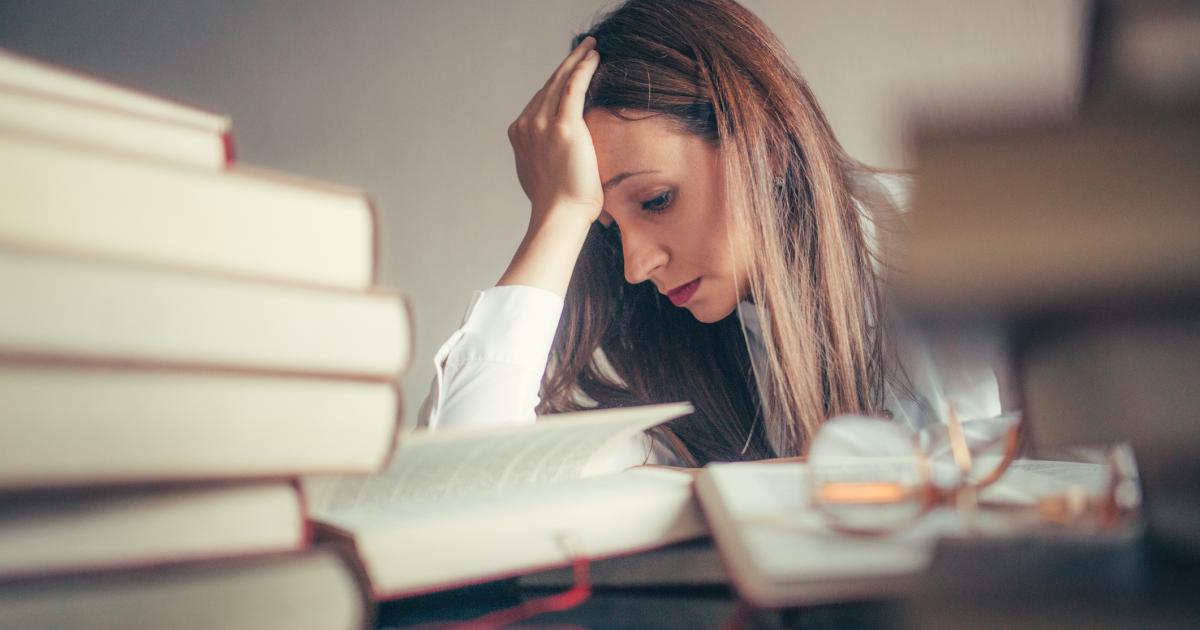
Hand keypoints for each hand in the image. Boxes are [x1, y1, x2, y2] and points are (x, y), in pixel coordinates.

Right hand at [507, 36, 602, 229]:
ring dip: (576, 60)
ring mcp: (542, 123)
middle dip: (566, 64)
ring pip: (560, 80)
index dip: (555, 83)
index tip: (569, 72)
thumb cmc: (559, 203)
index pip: (540, 100)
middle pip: (548, 85)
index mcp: (519, 134)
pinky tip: (594, 56)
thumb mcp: (542, 173)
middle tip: (582, 48)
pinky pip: (573, 86)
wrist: (560, 214)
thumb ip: (544, 155)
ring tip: (590, 47)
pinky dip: (583, 68)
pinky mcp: (563, 125)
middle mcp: (526, 124)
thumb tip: (555, 153)